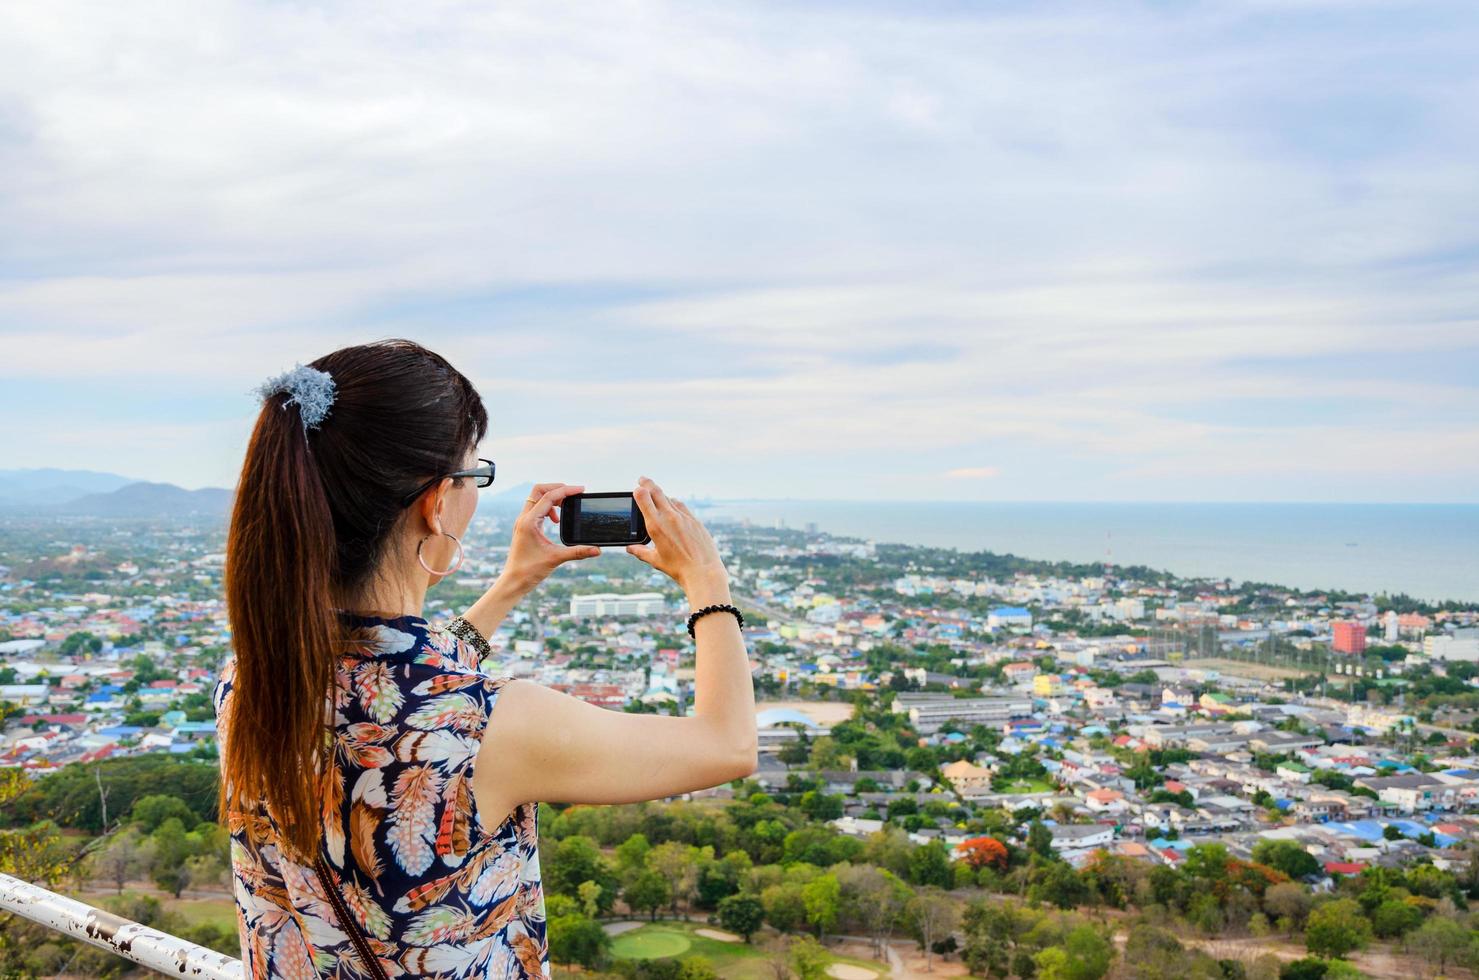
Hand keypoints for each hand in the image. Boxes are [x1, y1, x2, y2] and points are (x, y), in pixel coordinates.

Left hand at [498, 483, 599, 593]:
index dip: (567, 491)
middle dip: (557, 489)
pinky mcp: (524, 527)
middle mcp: (524, 518)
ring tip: (566, 508)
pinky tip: (556, 521)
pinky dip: (548, 508)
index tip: (581, 490)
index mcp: (529, 522)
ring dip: (552, 499)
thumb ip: (578, 552)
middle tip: (573, 494)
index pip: (549, 497)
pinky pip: (535, 509)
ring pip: (536, 499)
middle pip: (539, 490)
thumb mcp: (556, 558)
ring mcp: (522, 522)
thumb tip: (597, 549)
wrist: (513, 581)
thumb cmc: (529, 571)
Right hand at [625, 477, 728, 600]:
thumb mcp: (655, 560)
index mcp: (656, 526)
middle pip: (656, 492)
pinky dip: (675, 504)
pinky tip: (673, 506)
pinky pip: (682, 507)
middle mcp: (669, 517)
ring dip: (662, 495)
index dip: (639, 491)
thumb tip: (629, 548)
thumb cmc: (678, 568)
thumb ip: (640, 552)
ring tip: (657, 494)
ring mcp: (684, 517)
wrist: (703, 571)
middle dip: (647, 483)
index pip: (644, 498)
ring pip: (670, 499)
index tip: (636, 489)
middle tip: (642, 479)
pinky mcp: (695, 521)